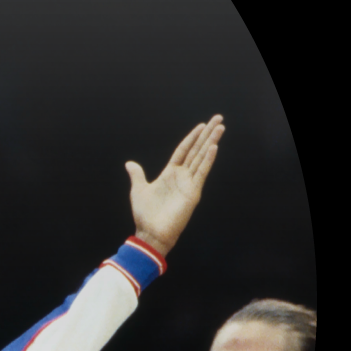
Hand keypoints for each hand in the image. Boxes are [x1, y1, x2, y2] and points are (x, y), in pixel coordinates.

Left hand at [124, 115, 223, 256]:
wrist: (151, 232)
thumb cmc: (145, 214)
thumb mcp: (139, 189)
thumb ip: (137, 175)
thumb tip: (130, 163)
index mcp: (170, 174)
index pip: (183, 150)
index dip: (192, 138)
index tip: (202, 125)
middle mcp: (182, 176)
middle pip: (197, 150)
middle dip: (207, 134)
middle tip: (218, 118)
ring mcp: (189, 183)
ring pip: (202, 157)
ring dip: (211, 142)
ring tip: (221, 127)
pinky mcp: (193, 192)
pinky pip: (201, 172)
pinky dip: (207, 159)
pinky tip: (214, 147)